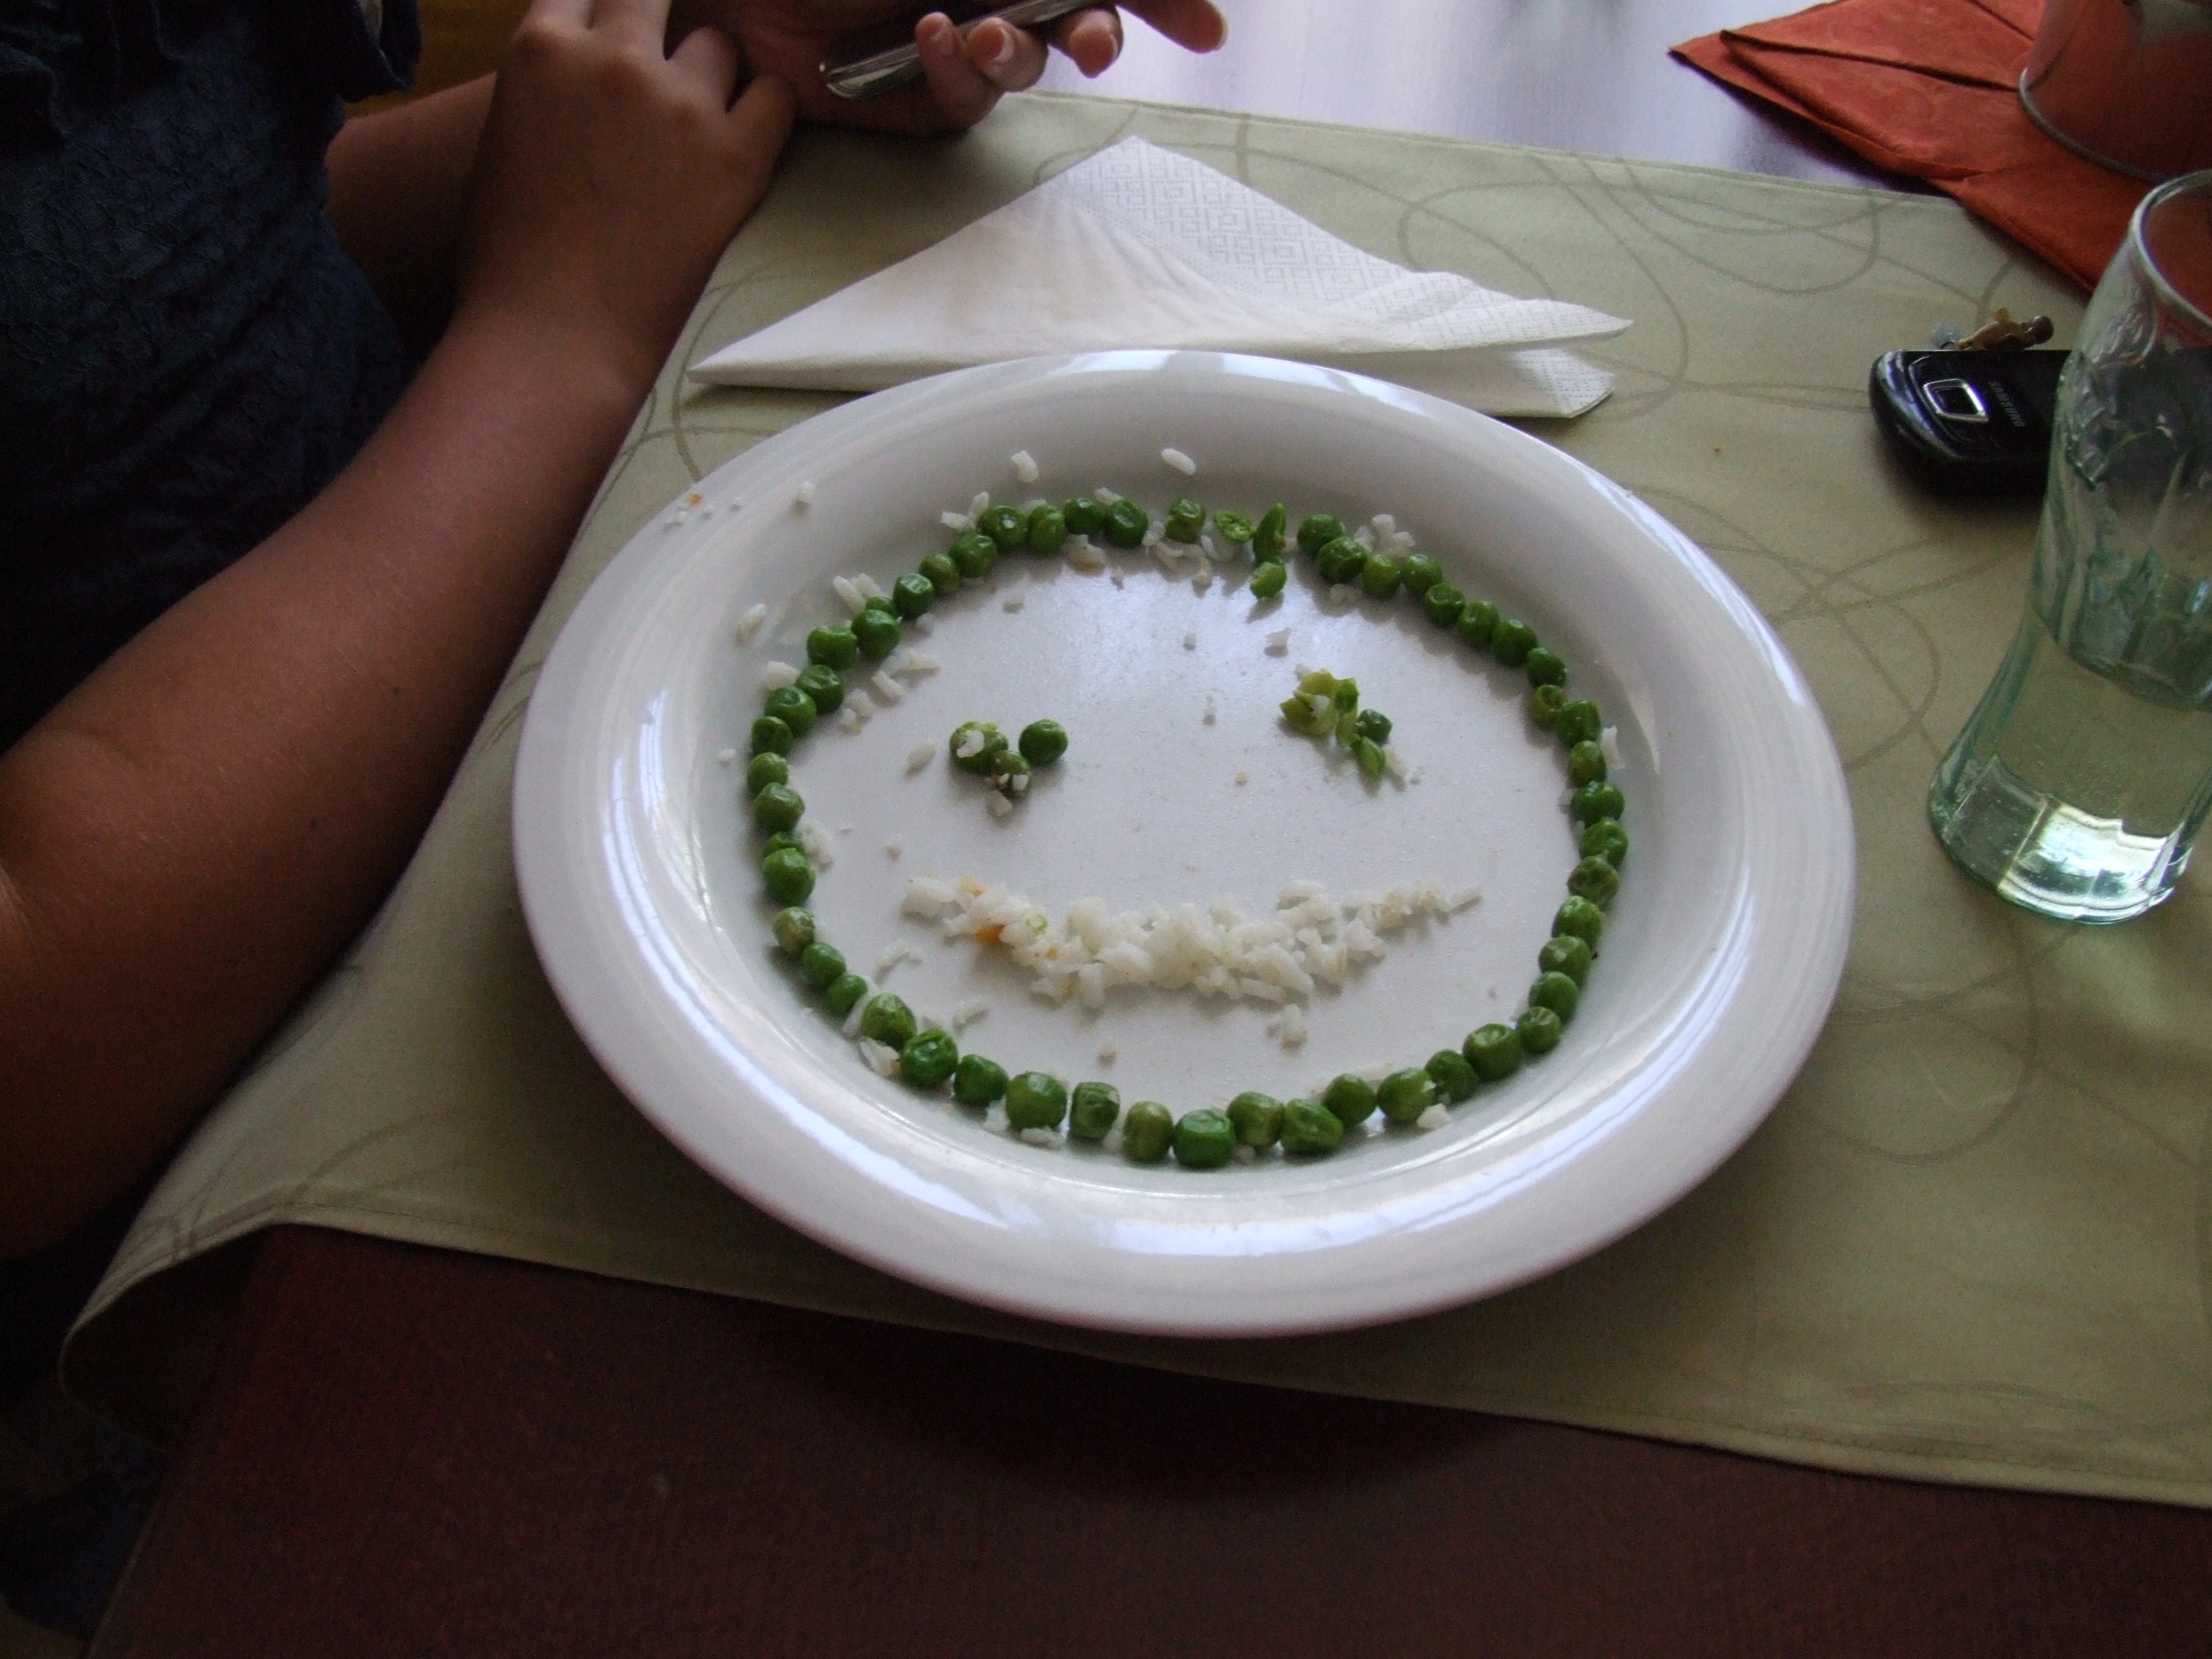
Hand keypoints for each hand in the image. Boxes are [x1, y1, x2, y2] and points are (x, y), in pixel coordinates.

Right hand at [457, 0, 799, 392]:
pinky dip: (765, 110)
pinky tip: (747, 136)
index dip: (603, 11)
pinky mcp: (734, 158)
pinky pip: (775, 99)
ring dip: (709, 74)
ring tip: (694, 123)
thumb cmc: (509, 256)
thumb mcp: (505, 135)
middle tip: (658, 68)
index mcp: (542, 47)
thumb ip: (547, 81)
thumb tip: (581, 64)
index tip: (616, 33)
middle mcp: (614, 60)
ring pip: (718, 45)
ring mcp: (679, 106)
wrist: (551, 335)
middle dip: (654, 25)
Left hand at [693, 0, 1226, 134]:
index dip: (1163, 1)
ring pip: (1029, 65)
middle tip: (1093, 47)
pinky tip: (932, 36)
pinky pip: (968, 102)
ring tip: (975, 30)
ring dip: (1018, 50)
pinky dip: (959, 71)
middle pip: (1085, 22)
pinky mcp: (919, 100)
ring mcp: (959, 44)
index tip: (1207, 30)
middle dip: (1102, 38)